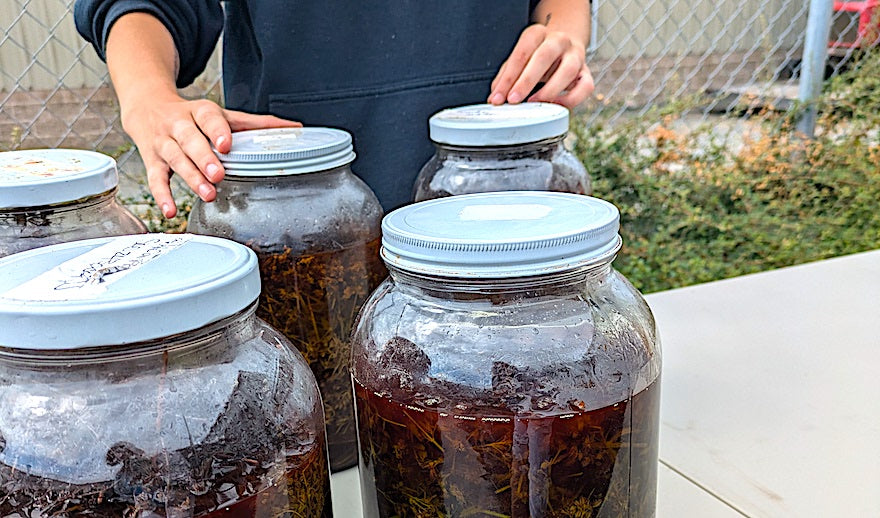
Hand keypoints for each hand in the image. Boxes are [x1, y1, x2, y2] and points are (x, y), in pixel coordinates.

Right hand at [121, 94, 300, 217]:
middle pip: (190, 140)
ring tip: (208, 194)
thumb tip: (295, 127)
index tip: (227, 145)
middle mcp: (179, 125)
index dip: (217, 131)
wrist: (147, 107)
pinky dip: (161, 195)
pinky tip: (171, 211)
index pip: (208, 118)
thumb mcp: (221, 114)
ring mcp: (163, 143)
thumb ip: (256, 123)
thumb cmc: (193, 116)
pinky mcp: (152, 160)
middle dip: (204, 158)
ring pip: (175, 159)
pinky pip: (155, 178)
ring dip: (190, 178)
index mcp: (200, 111)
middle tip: (218, 175)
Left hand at [488, 24, 593, 108]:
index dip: (508, 77)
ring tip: (534, 103)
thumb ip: (506, 76)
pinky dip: (572, 99)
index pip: (521, 53)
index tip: (498, 97)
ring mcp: (575, 55)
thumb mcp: (519, 60)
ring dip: (549, 90)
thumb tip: (495, 97)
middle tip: (513, 100)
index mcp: (538, 34)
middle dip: (526, 81)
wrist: (563, 47)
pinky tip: (556, 106)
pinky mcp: (586, 72)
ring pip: (567, 70)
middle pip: (544, 57)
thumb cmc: (536, 56)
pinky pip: (585, 86)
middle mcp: (559, 41)